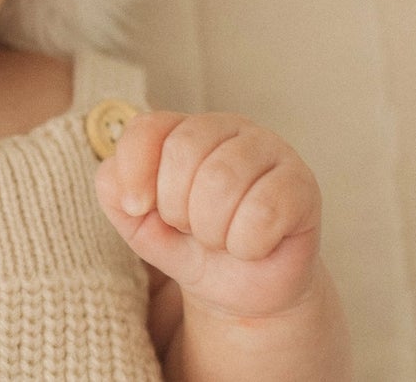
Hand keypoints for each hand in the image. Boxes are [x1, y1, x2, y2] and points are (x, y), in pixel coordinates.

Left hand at [95, 111, 322, 320]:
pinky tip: (251, 245)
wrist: (241, 290)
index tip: (137, 208)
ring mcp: (269, 149)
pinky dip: (247, 243)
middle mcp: (227, 126)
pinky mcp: (301, 183)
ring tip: (220, 237)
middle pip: (184, 152)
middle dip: (177, 208)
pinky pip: (263, 211)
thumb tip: (125, 184)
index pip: (148, 127)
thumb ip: (114, 189)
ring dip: (212, 230)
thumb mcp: (137, 220)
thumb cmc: (187, 244)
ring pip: (222, 180)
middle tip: (191, 228)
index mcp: (182, 126)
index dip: (135, 172)